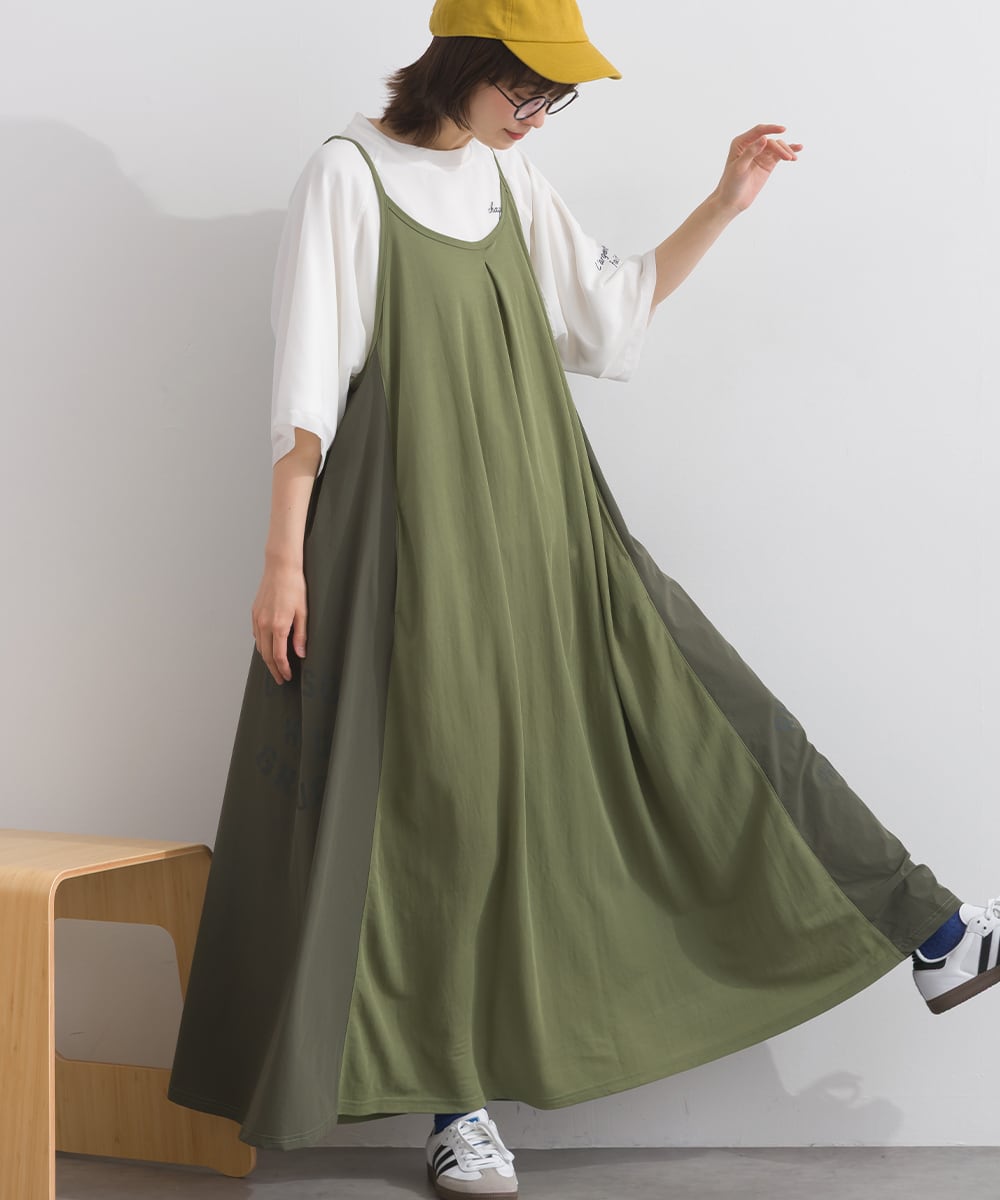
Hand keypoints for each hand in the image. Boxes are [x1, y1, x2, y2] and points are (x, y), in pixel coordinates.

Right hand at [251, 560, 306, 684]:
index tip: (287, 676)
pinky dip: (262, 645)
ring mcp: (257, 618)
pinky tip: (268, 647)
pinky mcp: (254, 613)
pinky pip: (256, 635)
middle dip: (273, 669)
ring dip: (266, 659)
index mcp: (278, 625)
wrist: (280, 568)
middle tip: (280, 678)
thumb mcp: (303, 612)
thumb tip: (300, 653)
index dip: (283, 669)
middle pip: (266, 655)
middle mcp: (264, 624)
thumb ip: (301, 635)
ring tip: (275, 666)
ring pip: (259, 646)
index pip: (279, 656)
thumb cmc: (294, 586)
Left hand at [713, 124, 802, 216]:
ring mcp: (760, 154)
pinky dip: (788, 152)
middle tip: (788, 158)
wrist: (732, 201)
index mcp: (741, 143)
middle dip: (780, 148)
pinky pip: (779, 155)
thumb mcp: (739, 167)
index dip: (771, 129)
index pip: (759, 131)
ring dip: (786, 150)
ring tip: (793, 158)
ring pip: (776, 147)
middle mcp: (751, 146)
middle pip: (770, 141)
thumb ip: (751, 152)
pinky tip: (797, 150)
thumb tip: (764, 138)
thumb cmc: (730, 184)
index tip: (783, 130)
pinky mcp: (767, 163)